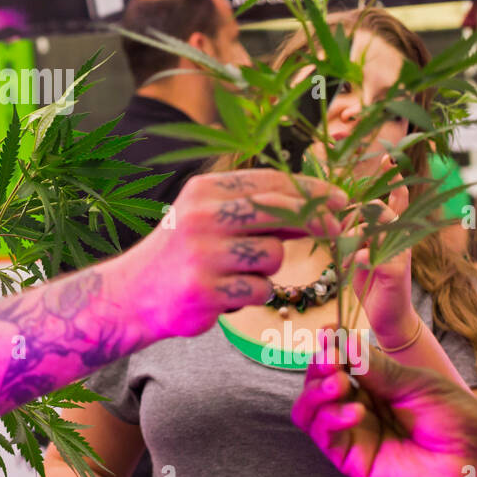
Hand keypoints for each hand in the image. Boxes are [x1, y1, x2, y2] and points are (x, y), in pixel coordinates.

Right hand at [113, 169, 347, 339]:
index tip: (341, 199)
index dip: (311, 190)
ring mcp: (203, 254)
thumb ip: (258, 212)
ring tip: (238, 272)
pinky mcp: (206, 290)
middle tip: (338, 228)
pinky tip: (227, 293)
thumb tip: (318, 206)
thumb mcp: (211, 218)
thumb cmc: (184, 252)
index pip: (269, 182)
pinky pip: (260, 290)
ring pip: (272, 256)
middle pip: (278, 210)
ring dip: (268, 268)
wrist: (135, 292)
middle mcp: (202, 216)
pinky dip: (253, 294)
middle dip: (315, 220)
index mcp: (204, 191)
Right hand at [291, 330, 476, 476]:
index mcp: (374, 384)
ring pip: (308, 409)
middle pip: (316, 382)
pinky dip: (330, 418)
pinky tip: (355, 412)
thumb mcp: (415, 382)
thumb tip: (342, 338)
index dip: (327, 347)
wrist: (475, 460)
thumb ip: (376, 366)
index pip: (337, 362)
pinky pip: (323, 435)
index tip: (327, 331)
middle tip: (332, 359)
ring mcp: (352, 432)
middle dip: (319, 366)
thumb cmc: (455, 418)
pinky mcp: (351, 458)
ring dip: (316, 392)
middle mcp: (357, 405)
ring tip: (339, 383)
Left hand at [338, 160, 416, 341]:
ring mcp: (400, 252)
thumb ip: (352, 232)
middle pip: (376, 208)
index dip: (393, 178)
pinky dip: (353, 259)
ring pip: (371, 228)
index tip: (389, 157)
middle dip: (352, 219)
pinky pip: (368, 254)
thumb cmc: (369, 281)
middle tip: (339, 236)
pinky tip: (347, 268)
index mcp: (391, 231)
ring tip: (343, 260)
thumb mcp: (357, 251)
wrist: (388, 317)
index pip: (395, 198)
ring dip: (349, 241)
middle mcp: (399, 237)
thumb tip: (334, 216)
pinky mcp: (395, 271)